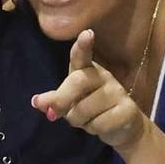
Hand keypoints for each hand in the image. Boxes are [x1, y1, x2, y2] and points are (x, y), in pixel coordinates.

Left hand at [31, 31, 149, 150]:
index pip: (82, 55)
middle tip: (52, 115)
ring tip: (86, 121)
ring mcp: (118, 92)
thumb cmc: (92, 109)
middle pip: (78, 81)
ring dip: (78, 121)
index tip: (87, 33)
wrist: (123, 128)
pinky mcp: (128, 110)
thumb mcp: (71, 102)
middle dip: (61, 99)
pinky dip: (93, 130)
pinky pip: (100, 123)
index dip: (83, 45)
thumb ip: (54, 100)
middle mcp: (104, 76)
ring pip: (85, 109)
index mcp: (87, 70)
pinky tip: (100, 126)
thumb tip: (36, 102)